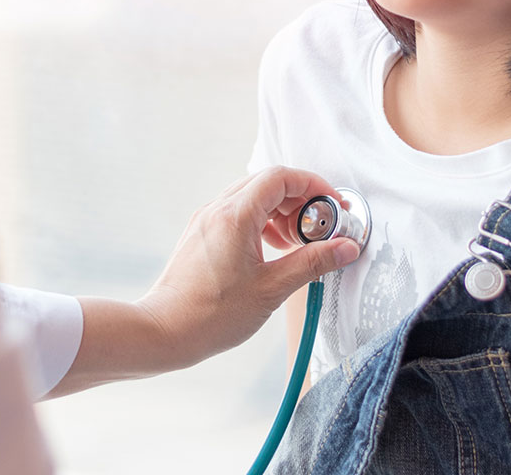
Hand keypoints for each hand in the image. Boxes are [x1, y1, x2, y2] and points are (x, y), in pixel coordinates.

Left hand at [48, 166, 359, 397]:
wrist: (164, 332)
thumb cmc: (211, 315)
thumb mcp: (272, 289)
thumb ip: (312, 263)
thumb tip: (345, 247)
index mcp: (235, 216)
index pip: (280, 178)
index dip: (313, 185)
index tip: (333, 204)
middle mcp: (217, 210)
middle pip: (266, 183)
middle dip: (299, 198)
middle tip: (321, 225)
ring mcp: (206, 220)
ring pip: (251, 197)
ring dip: (280, 211)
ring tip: (298, 242)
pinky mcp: (201, 234)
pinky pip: (237, 213)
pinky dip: (261, 222)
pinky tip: (273, 250)